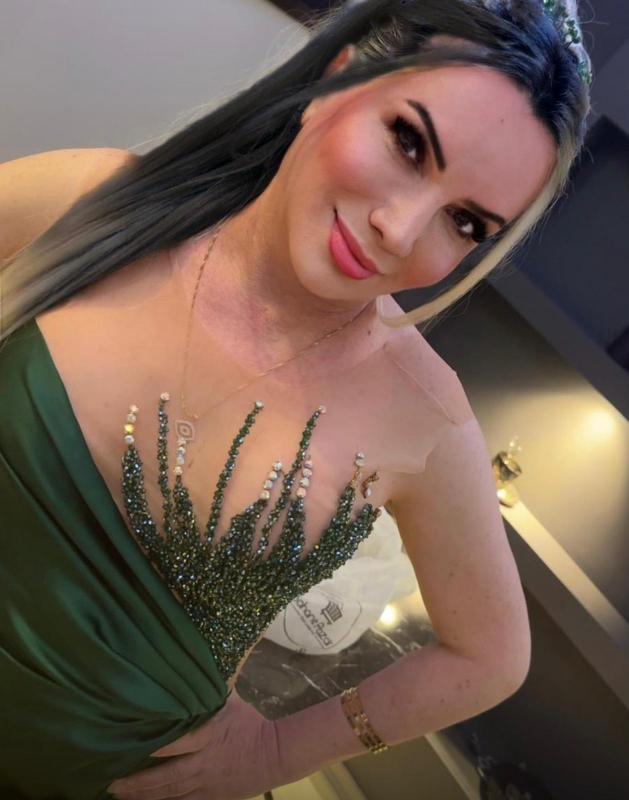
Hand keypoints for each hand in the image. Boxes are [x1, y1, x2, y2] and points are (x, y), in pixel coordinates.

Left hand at [107, 688, 279, 799]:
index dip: (153, 747)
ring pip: (169, 794)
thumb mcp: (231, 700)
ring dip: (143, 795)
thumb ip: (209, 687)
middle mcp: (203, 762)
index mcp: (208, 735)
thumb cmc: (248, 723)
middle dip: (137, 781)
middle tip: (110, 781)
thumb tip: (196, 655)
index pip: (176, 742)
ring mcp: (205, 784)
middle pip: (165, 776)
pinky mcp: (209, 798)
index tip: (127, 745)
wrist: (274, 754)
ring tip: (118, 794)